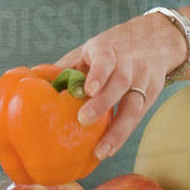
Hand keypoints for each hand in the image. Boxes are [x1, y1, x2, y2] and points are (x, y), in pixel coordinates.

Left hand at [53, 13, 187, 160]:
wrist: (153, 39)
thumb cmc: (109, 50)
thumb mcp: (89, 50)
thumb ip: (68, 67)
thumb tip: (36, 83)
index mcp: (107, 49)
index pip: (105, 59)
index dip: (98, 74)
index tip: (88, 89)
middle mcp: (129, 63)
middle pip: (120, 83)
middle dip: (103, 103)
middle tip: (83, 120)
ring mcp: (144, 79)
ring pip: (135, 105)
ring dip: (117, 130)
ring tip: (100, 150)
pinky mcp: (152, 95)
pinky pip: (138, 117)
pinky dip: (123, 134)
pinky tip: (110, 148)